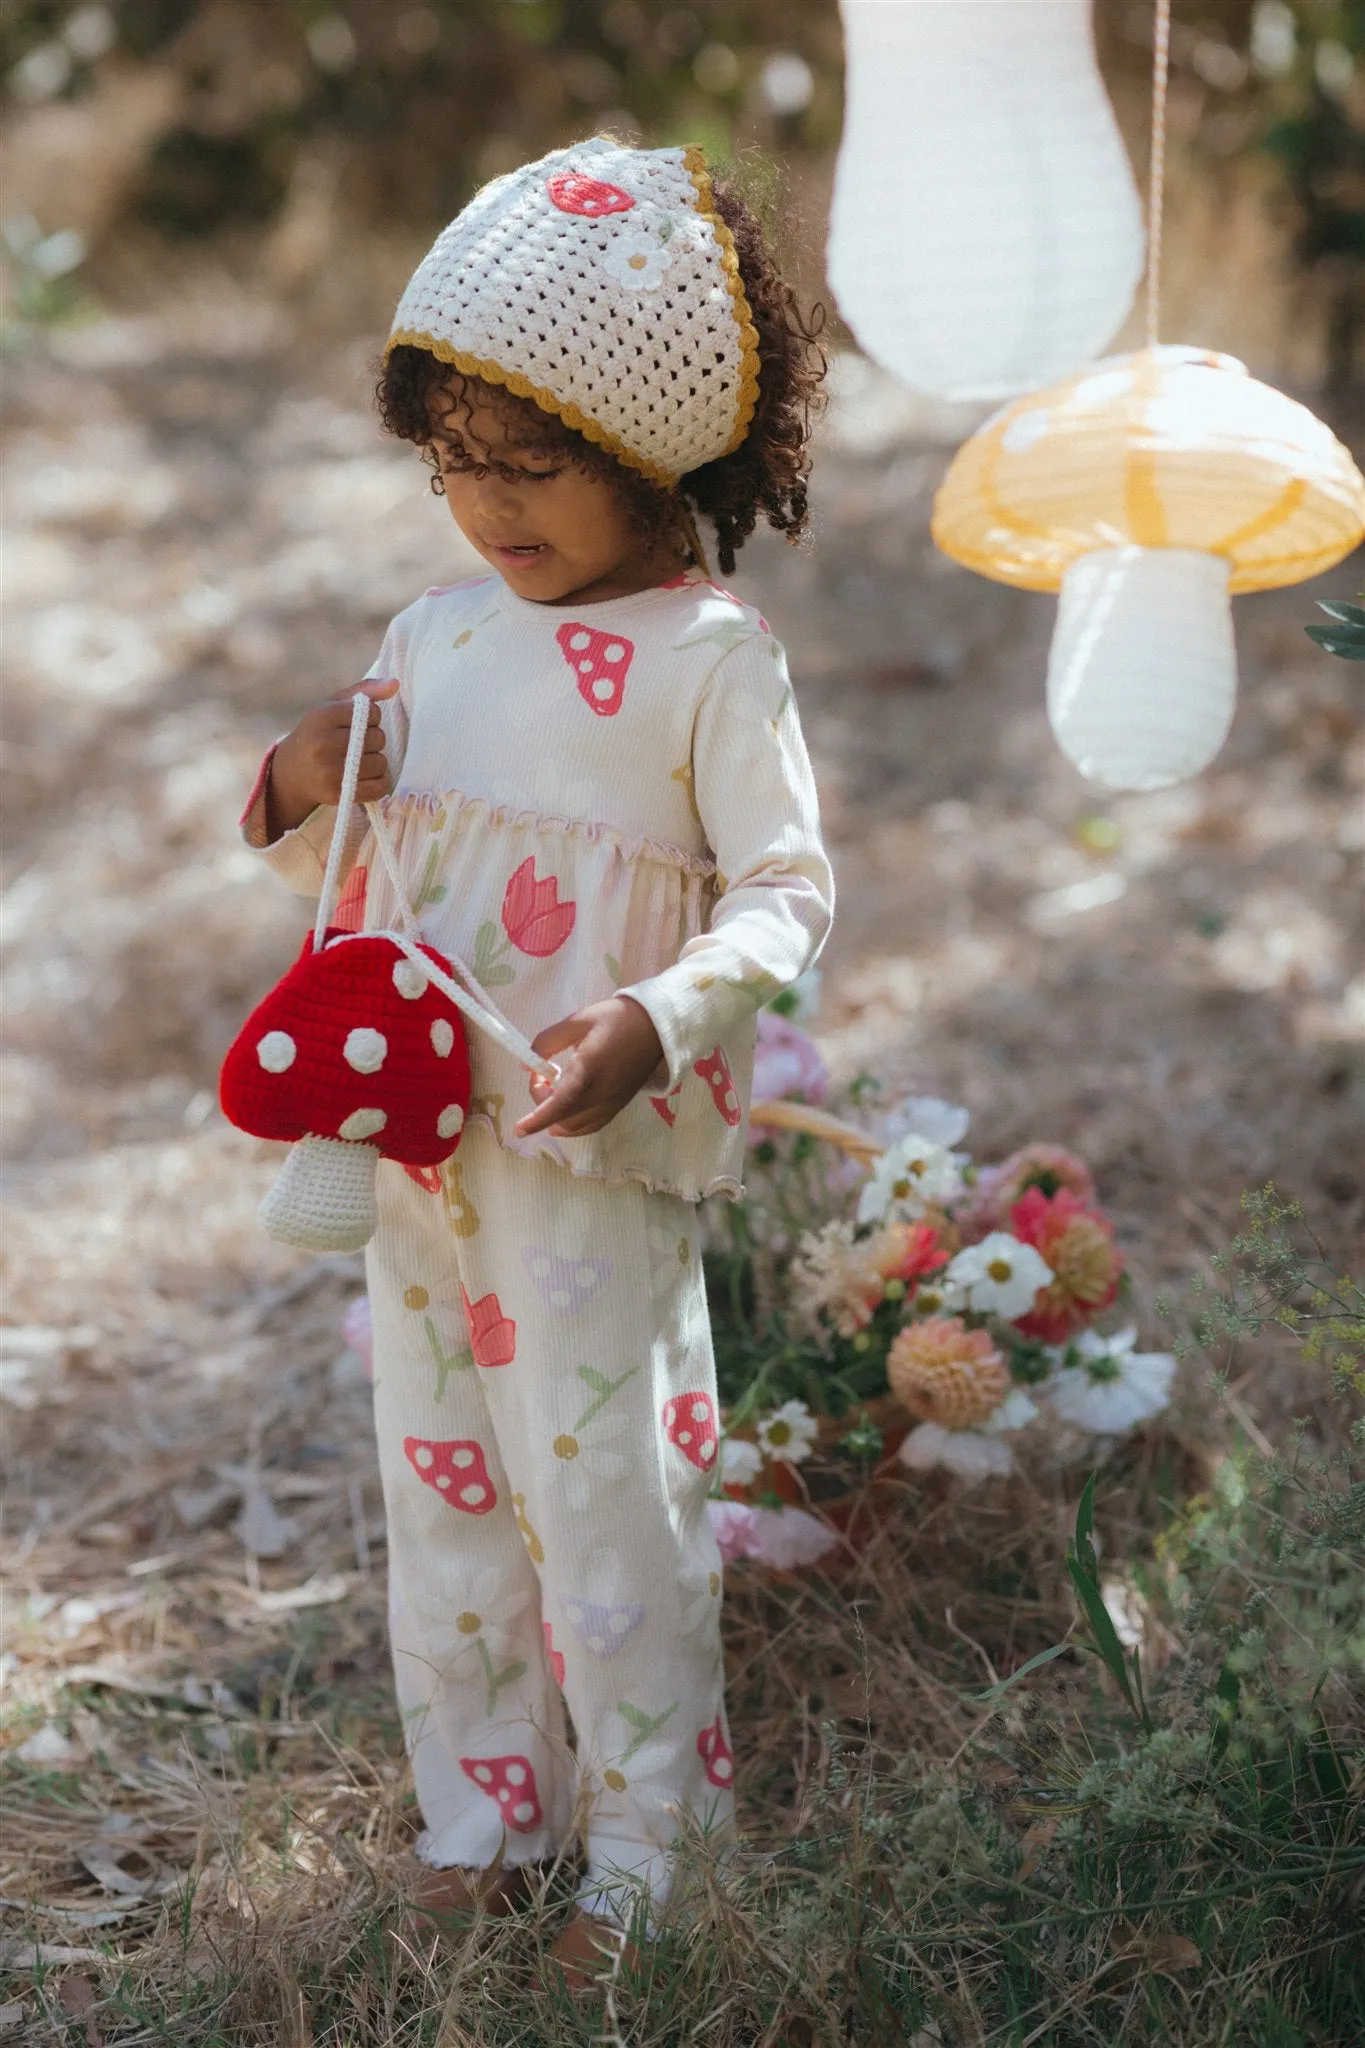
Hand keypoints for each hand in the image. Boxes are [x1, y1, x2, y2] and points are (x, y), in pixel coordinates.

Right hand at [265, 677, 399, 838]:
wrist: (291, 773)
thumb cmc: (317, 733)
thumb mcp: (333, 706)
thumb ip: (364, 691)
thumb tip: (395, 684)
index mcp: (322, 716)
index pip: (371, 712)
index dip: (371, 717)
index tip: (357, 723)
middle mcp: (324, 743)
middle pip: (378, 738)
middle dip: (373, 739)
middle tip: (357, 744)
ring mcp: (330, 772)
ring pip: (381, 763)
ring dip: (376, 761)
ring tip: (359, 760)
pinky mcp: (338, 795)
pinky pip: (379, 788)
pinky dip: (379, 782)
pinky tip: (365, 777)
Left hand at [514, 996, 665, 1138]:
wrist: (656, 1027)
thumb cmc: (617, 1019)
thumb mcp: (578, 1021)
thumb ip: (548, 1041)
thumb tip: (526, 1063)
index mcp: (589, 1069)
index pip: (560, 1103)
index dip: (537, 1119)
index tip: (519, 1130)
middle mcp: (601, 1093)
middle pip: (562, 1117)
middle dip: (541, 1103)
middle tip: (541, 1075)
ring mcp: (611, 1103)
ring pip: (575, 1126)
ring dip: (555, 1117)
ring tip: (551, 1092)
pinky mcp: (618, 1106)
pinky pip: (591, 1126)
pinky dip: (573, 1125)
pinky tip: (564, 1116)